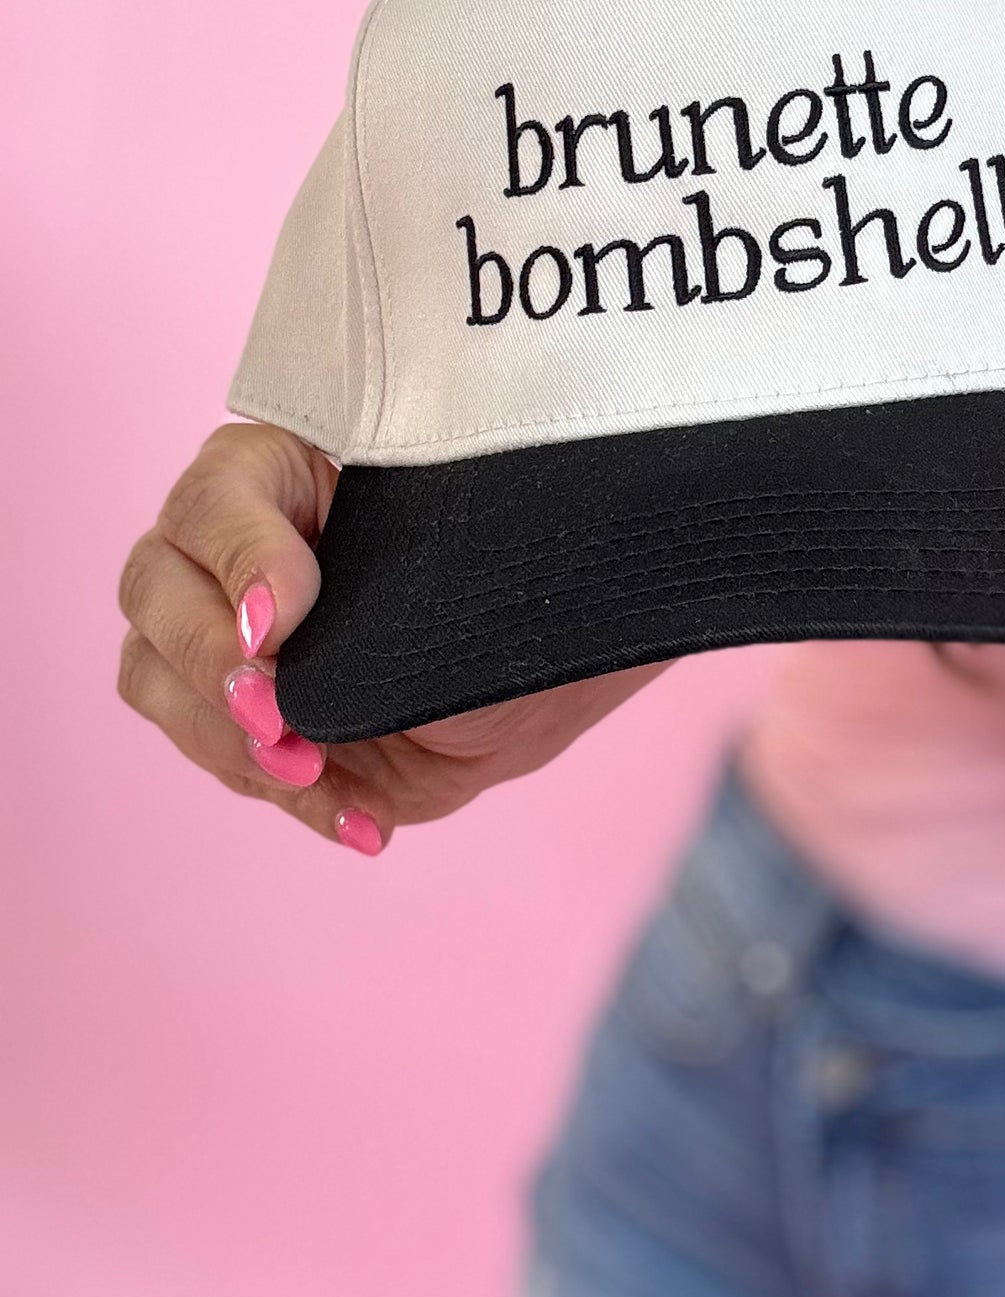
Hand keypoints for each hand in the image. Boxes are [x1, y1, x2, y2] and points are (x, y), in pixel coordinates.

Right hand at [117, 421, 667, 852]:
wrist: (560, 651)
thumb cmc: (513, 567)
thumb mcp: (463, 554)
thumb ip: (379, 581)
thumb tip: (288, 644)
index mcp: (279, 474)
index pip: (213, 497)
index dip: (238, 559)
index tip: (285, 621)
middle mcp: (230, 549)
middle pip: (151, 587)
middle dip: (209, 661)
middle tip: (277, 713)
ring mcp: (225, 638)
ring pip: (154, 680)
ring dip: (229, 741)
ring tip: (315, 769)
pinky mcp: (250, 724)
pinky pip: (224, 764)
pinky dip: (294, 800)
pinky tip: (361, 822)